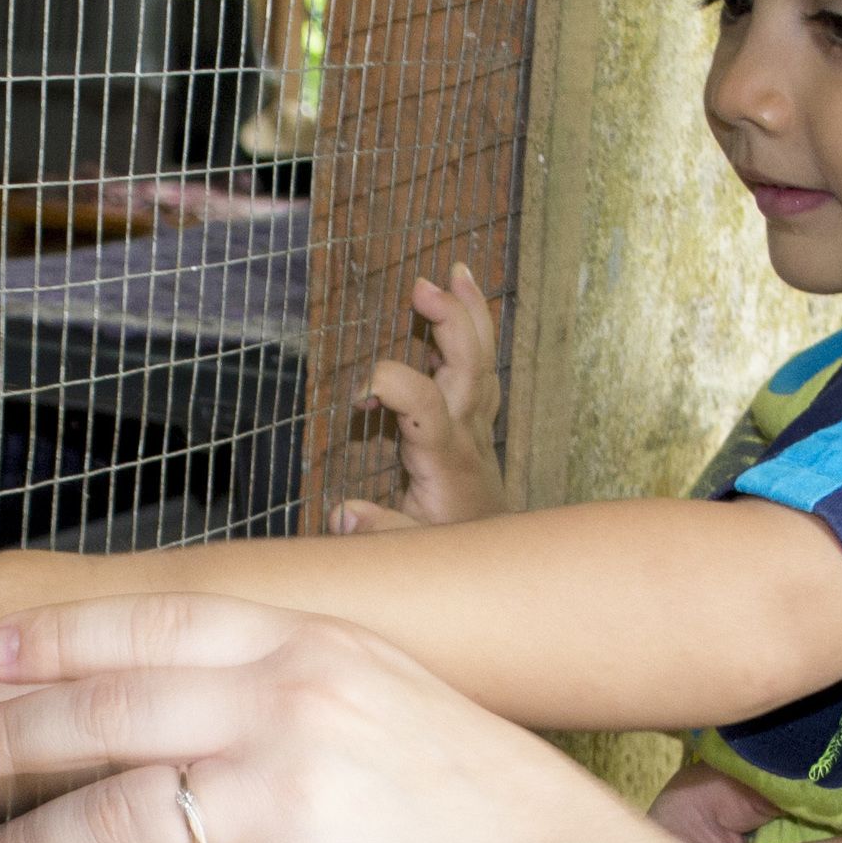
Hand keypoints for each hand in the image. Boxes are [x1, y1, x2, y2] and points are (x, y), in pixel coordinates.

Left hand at [0, 596, 841, 842]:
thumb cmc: (485, 794)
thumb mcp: (391, 690)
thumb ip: (292, 680)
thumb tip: (186, 699)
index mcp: (311, 645)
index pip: (152, 627)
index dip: (59, 645)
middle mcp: (287, 709)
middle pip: (110, 719)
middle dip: (14, 746)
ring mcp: (287, 802)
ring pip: (121, 823)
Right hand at [334, 263, 508, 531]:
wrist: (499, 568)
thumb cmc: (449, 555)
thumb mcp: (410, 556)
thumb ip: (379, 536)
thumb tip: (343, 513)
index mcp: (447, 462)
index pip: (428, 406)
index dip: (393, 385)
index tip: (357, 397)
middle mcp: (469, 437)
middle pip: (470, 368)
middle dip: (451, 323)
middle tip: (422, 286)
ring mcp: (478, 429)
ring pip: (482, 363)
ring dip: (471, 315)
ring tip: (457, 273)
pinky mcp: (477, 428)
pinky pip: (479, 371)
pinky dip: (471, 336)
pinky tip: (460, 308)